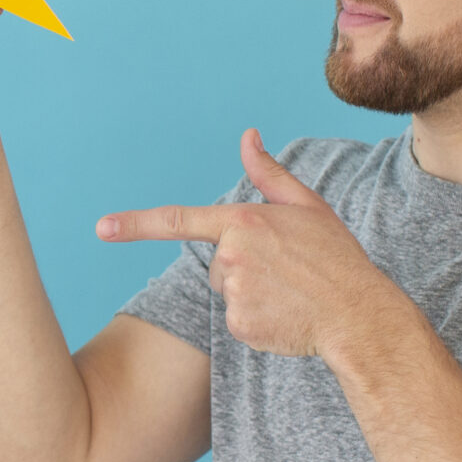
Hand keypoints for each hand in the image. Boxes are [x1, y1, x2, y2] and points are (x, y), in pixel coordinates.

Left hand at [97, 129, 403, 358]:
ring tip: (290, 294)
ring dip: (252, 293)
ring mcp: (234, 293)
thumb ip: (269, 174)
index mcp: (244, 221)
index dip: (135, 224)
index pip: (179, 220)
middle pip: (217, 263)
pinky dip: (257, 320)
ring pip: (227, 291)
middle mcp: (232, 255)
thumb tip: (247, 136)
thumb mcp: (307, 207)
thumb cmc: (336, 259)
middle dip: (244, 266)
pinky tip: (286, 316)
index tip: (101, 228)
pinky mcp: (239, 326)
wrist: (360, 316)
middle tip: (287, 272)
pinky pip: (236, 321)